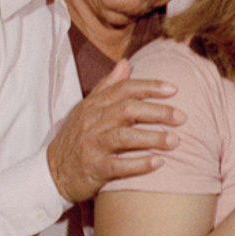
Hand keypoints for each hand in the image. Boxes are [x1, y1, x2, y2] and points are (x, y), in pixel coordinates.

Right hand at [46, 58, 181, 202]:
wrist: (52, 172)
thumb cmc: (77, 137)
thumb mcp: (87, 108)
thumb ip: (108, 86)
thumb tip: (126, 63)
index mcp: (94, 105)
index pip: (124, 89)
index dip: (150, 87)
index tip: (174, 89)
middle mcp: (93, 122)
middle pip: (128, 110)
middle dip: (157, 112)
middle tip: (182, 117)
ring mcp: (92, 145)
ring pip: (124, 137)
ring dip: (152, 138)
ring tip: (175, 141)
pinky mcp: (93, 169)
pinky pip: (118, 166)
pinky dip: (139, 164)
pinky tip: (158, 163)